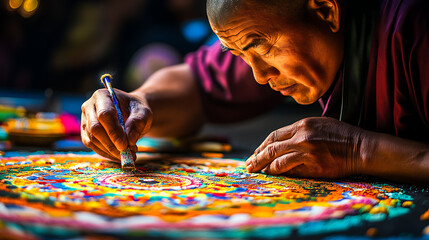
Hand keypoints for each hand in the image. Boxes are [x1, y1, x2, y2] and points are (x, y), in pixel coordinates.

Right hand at [81, 89, 151, 160]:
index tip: (124, 145)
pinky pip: (93, 146)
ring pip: (92, 140)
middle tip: (127, 154)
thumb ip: (138, 122)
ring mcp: (85, 120)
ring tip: (128, 154)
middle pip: (95, 128)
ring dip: (110, 151)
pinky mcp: (86, 133)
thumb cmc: (136, 109)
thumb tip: (130, 140)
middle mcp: (89, 107)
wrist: (131, 112)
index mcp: (102, 96)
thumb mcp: (143, 112)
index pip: (104, 115)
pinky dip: (106, 153)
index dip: (113, 131)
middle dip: (111, 144)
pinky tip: (119, 155)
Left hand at [245, 117, 366, 177]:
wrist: (361, 147)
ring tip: (261, 172)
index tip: (255, 153)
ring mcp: (307, 153)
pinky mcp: (314, 167)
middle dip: (257, 158)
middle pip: (271, 149)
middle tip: (249, 166)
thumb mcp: (318, 124)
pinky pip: (292, 172)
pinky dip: (282, 174)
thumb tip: (280, 142)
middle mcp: (301, 138)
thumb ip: (299, 130)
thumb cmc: (341, 134)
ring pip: (278, 162)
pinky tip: (277, 176)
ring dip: (267, 169)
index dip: (262, 146)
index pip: (273, 136)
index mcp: (301, 125)